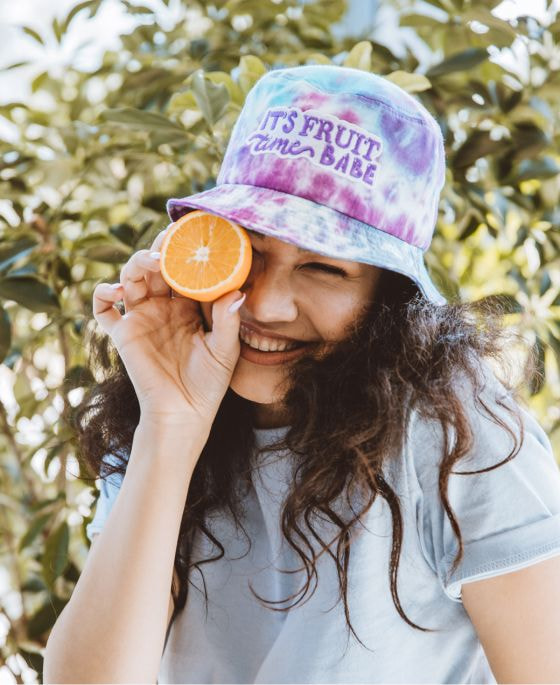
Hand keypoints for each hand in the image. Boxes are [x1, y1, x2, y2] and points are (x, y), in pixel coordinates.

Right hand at [92, 225, 245, 427]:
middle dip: (160, 249)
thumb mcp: (225, 351)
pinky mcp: (123, 334)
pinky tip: (114, 291)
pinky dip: (101, 294)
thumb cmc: (208, 384)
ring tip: (150, 262)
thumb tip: (237, 292)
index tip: (195, 235)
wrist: (183, 413)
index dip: (186, 252)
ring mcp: (141, 317)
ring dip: (136, 264)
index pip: (185, 270)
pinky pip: (103, 310)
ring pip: (131, 279)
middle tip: (169, 239)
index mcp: (189, 306)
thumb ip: (228, 322)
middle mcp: (164, 306)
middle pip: (156, 267)